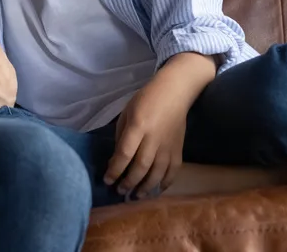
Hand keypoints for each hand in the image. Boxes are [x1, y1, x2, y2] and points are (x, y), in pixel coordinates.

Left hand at [103, 75, 192, 197]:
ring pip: (157, 172)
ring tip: (136, 195)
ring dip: (146, 187)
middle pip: (141, 166)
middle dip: (128, 182)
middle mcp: (154, 138)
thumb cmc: (146, 99)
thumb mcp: (127, 112)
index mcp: (138, 126)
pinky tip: (157, 189)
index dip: (115, 169)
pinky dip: (166, 182)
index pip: (125, 153)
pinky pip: (173, 170)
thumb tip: (116, 159)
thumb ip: (121, 136)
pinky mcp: (180, 148)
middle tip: (120, 191)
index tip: (107, 180)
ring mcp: (169, 145)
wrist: (175, 91)